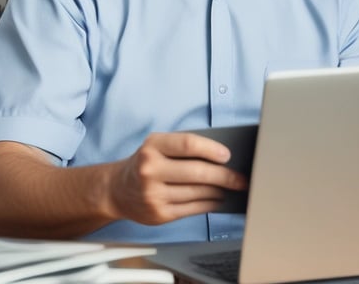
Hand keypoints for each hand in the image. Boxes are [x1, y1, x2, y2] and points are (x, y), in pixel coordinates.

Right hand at [107, 132, 248, 224]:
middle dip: (225, 176)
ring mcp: (154, 195)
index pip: (187, 145)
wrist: (116, 190)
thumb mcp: (157, 146)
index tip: (227, 155)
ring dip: (220, 191)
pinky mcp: (159, 214)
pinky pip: (193, 209)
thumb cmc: (145, 163)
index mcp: (152, 147)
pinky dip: (210, 204)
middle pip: (197, 172)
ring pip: (198, 193)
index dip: (211, 149)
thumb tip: (221, 157)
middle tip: (241, 178)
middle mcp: (150, 170)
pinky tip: (218, 199)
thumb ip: (183, 147)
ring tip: (232, 187)